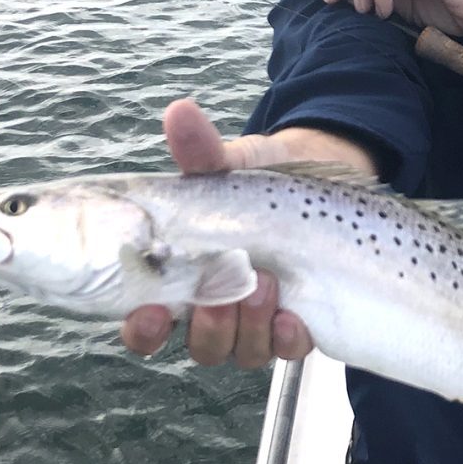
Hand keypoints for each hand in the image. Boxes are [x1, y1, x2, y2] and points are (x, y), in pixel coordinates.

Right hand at [120, 100, 373, 365]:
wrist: (320, 178)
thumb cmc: (258, 177)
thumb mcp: (229, 164)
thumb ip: (200, 151)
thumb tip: (179, 112)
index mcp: (181, 278)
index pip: (147, 323)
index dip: (142, 330)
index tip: (149, 313)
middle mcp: (215, 309)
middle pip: (198, 345)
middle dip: (207, 326)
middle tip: (220, 293)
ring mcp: (257, 321)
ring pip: (241, 351)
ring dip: (248, 326)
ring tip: (263, 282)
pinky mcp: (299, 323)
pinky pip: (287, 350)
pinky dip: (287, 338)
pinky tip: (294, 316)